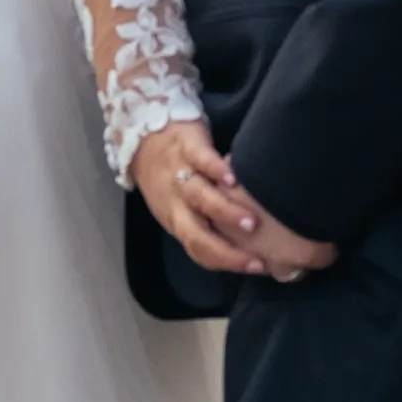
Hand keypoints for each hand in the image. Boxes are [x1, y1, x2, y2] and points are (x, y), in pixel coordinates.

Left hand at [134, 122, 261, 276]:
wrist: (142, 133)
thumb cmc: (169, 175)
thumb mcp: (180, 205)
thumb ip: (207, 221)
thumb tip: (247, 240)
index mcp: (177, 221)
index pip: (199, 251)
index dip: (226, 262)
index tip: (259, 268)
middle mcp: (176, 203)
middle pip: (196, 236)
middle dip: (226, 251)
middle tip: (256, 259)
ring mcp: (180, 174)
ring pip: (200, 198)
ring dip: (225, 212)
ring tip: (251, 223)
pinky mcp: (186, 146)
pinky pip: (200, 160)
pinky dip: (216, 170)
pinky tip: (234, 179)